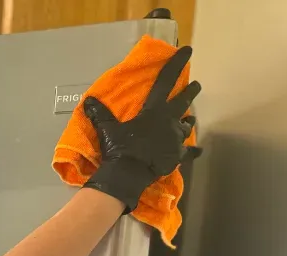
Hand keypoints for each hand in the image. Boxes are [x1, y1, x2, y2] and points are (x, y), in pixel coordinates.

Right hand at [84, 46, 201, 211]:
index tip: (188, 50)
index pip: (166, 81)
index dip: (176, 64)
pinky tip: (197, 150)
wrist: (129, 174)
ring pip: (186, 126)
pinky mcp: (178, 156)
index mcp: (155, 110)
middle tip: (196, 85)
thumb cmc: (119, 148)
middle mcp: (170, 121)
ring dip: (187, 121)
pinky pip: (189, 152)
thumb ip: (100, 114)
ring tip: (189, 120)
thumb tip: (88, 100)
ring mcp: (176, 139)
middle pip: (184, 102)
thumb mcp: (107, 130)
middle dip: (190, 92)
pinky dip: (192, 151)